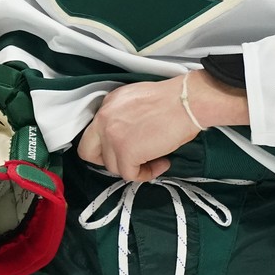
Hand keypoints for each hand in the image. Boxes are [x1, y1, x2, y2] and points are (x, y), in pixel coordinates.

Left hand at [76, 72, 248, 181]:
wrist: (185, 102)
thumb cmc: (172, 99)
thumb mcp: (136, 99)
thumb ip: (123, 116)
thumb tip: (128, 135)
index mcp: (107, 104)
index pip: (93, 132)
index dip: (106, 145)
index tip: (123, 148)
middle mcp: (104, 118)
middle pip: (88, 151)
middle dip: (107, 160)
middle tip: (129, 159)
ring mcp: (112, 137)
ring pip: (112, 166)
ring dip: (134, 166)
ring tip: (156, 158)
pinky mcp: (125, 153)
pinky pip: (130, 174)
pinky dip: (147, 174)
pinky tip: (162, 163)